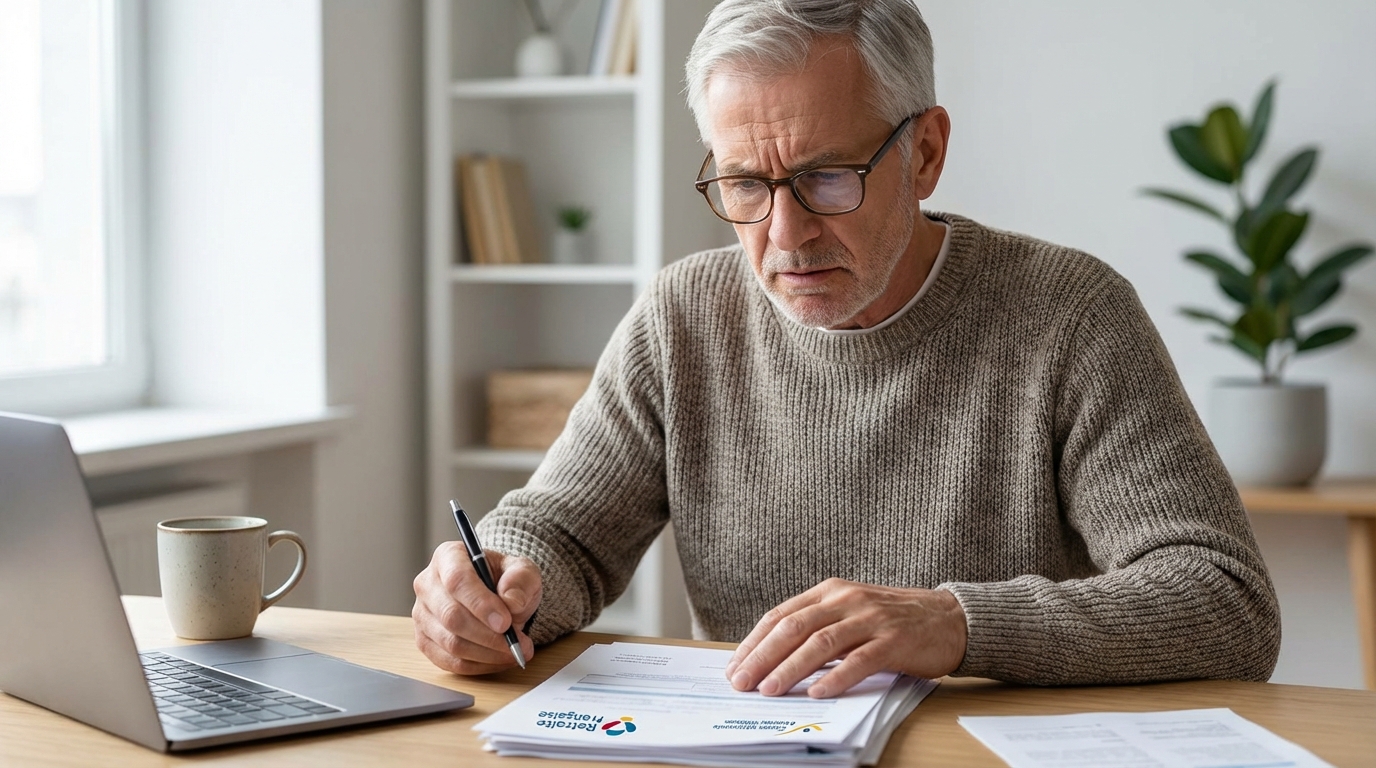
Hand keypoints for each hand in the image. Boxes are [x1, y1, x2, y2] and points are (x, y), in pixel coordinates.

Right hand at [412, 541, 541, 674]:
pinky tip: (498, 660)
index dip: (480, 604)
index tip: (505, 622)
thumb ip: (521, 580)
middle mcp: (428, 584)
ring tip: (514, 652)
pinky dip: (478, 666)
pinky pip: (449, 661)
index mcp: (448, 557)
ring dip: (487, 654)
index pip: (457, 580)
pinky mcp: (425, 640)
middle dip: (488, 635)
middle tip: (518, 643)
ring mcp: (423, 614)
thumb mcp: (523, 571)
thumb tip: (512, 601)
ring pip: (450, 643)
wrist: (499, 597)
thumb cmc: (506, 580)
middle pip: (451, 616)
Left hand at [725, 578, 966, 697]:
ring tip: (770, 689)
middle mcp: (846, 599)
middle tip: (742, 682)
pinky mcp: (894, 640)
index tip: (735, 666)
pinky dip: (836, 677)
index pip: (781, 615)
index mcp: (830, 591)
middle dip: (763, 656)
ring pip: (821, 643)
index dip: (754, 642)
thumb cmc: (893, 621)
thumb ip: (817, 629)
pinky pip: (860, 660)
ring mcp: (871, 618)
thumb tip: (771, 660)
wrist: (949, 618)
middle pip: (794, 627)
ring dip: (791, 668)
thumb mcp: (849, 614)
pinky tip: (818, 692)